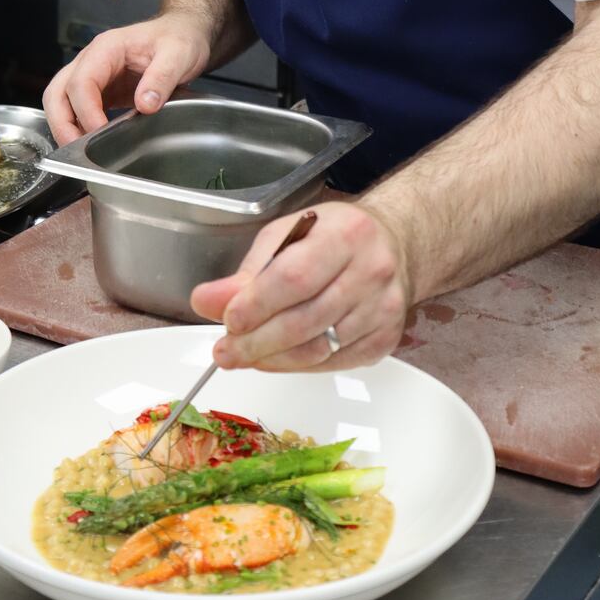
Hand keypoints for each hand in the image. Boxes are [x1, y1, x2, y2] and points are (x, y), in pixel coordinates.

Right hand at [42, 13, 210, 144]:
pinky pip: (78, 110)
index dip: (85, 110)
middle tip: (77, 150)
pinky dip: (77, 128)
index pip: (82, 81)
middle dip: (62, 123)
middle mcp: (92, 61)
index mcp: (107, 48)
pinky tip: (90, 145)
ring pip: (61, 102)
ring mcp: (94, 76)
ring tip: (81, 153)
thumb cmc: (178, 37)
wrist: (183, 33)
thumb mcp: (178, 54)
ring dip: (65, 128)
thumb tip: (145, 104)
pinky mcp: (101, 91)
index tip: (99, 131)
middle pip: (58, 92)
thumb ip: (162, 78)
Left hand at [190, 202, 412, 371]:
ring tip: (243, 357)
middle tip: (225, 352)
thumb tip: (206, 301)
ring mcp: (383, 309)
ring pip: (318, 349)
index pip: (294, 277)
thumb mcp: (286, 236)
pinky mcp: (385, 339)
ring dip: (273, 360)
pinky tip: (277, 359)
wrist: (392, 244)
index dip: (257, 304)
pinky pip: (334, 363)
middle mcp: (372, 271)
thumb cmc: (332, 236)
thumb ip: (247, 272)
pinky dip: (298, 366)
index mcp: (345, 234)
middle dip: (257, 343)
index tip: (228, 321)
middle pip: (305, 320)